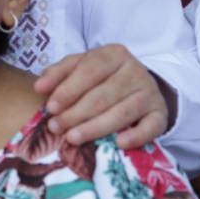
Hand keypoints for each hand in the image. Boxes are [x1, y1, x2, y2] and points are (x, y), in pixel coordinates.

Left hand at [36, 44, 167, 148]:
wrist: (137, 83)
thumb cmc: (100, 76)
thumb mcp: (79, 67)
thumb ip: (58, 73)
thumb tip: (39, 87)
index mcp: (113, 54)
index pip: (89, 71)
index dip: (68, 90)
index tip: (50, 107)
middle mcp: (135, 71)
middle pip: (102, 96)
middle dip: (75, 113)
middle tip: (55, 127)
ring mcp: (149, 92)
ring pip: (121, 113)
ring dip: (94, 128)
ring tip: (72, 138)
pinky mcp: (160, 113)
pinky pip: (150, 127)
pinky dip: (136, 137)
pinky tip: (118, 144)